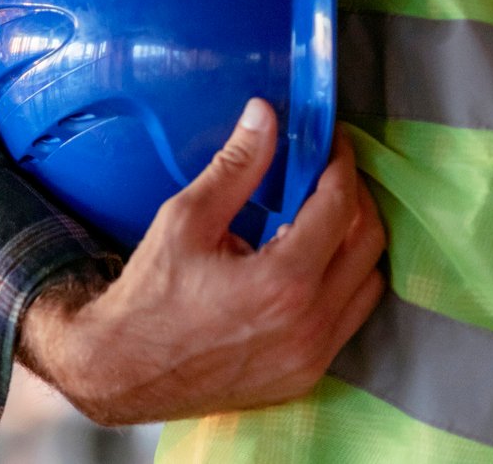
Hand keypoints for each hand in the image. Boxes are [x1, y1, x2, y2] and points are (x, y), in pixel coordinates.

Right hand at [17, 99, 386, 425]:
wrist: (123, 370)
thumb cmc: (148, 295)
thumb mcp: (185, 220)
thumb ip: (235, 167)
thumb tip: (265, 115)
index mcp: (283, 280)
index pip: (339, 206)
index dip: (341, 164)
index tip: (332, 142)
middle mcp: (310, 322)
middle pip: (368, 242)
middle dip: (356, 197)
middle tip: (329, 174)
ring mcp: (313, 356)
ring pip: (369, 283)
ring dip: (355, 243)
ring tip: (322, 219)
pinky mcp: (306, 375)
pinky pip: (348, 319)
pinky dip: (341, 284)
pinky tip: (306, 267)